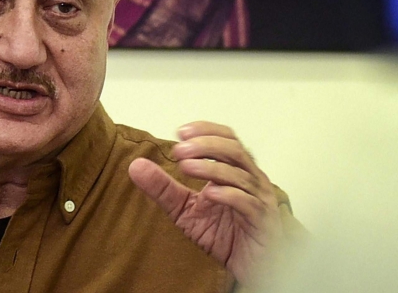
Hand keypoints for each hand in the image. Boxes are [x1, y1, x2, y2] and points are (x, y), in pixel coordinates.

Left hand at [128, 122, 282, 285]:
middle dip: (206, 146)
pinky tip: (208, 194)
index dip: (206, 131)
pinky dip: (228, 195)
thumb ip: (163, 188)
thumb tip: (135, 166)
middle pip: (234, 150)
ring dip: (211, 168)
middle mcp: (251, 180)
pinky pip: (248, 204)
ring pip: (240, 175)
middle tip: (179, 150)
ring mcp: (260, 200)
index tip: (180, 132)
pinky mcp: (262, 223)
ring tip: (185, 167)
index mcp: (236, 171)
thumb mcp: (184, 209)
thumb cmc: (223, 234)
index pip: (227, 139)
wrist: (249, 267)